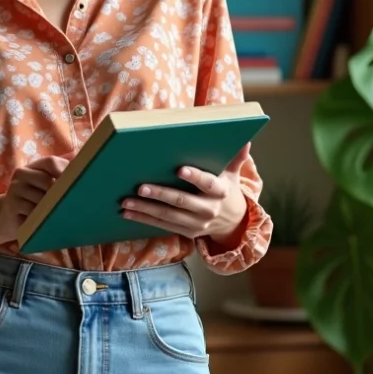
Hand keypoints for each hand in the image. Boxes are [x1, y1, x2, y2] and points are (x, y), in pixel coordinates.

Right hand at [0, 155, 70, 241]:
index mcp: (33, 166)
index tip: (78, 184)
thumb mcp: (45, 186)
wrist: (8, 217)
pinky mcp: (11, 205)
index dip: (65, 171)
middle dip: (59, 193)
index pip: (51, 162)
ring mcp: (15, 189)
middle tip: (70, 204)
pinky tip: (43, 221)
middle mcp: (21, 173)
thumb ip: (61, 175)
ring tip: (57, 215)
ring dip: (50, 208)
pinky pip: (32, 211)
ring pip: (40, 198)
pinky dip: (40, 217)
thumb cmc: (34, 200)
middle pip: (46, 180)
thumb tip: (82, 165)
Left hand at [120, 144, 251, 244]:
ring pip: (168, 216)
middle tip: (141, 187)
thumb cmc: (227, 190)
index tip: (179, 169)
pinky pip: (162, 226)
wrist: (232, 223)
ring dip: (145, 209)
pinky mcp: (186, 233)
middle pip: (182, 201)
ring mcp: (196, 224)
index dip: (195, 177)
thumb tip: (246, 140)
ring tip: (126, 201)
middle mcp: (208, 209)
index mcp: (220, 192)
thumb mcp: (233, 174)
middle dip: (160, 194)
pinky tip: (128, 213)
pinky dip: (144, 219)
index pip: (208, 184)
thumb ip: (235, 158)